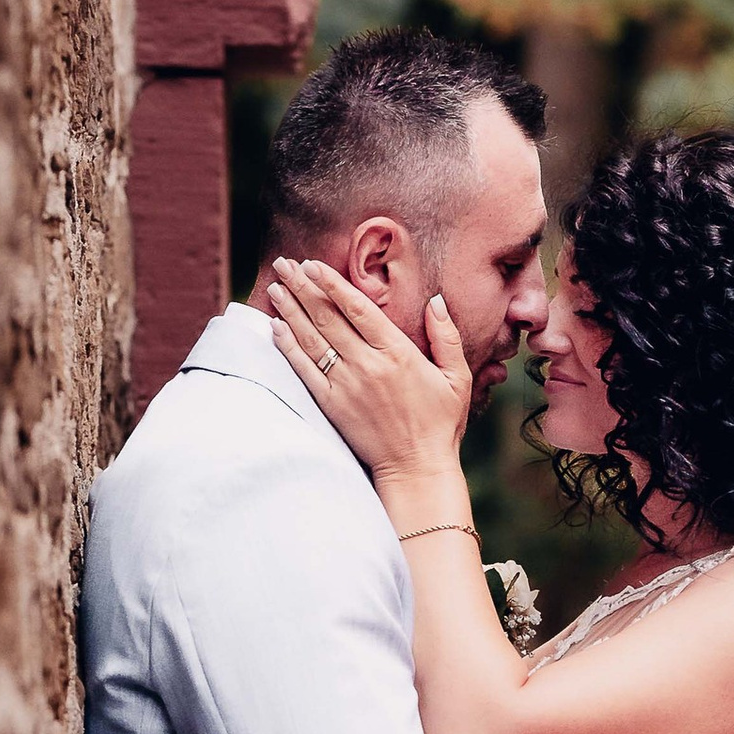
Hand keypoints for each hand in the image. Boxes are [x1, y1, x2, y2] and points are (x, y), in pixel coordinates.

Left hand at [267, 255, 471, 482]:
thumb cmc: (441, 424)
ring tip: (276, 287)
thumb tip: (435, 300)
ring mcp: (346, 385)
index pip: (356, 308)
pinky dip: (288, 346)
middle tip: (284, 264)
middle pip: (327, 317)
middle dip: (303, 287)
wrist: (417, 469)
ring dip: (290, 310)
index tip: (312, 264)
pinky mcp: (333, 405)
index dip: (331, 283)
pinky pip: (304, 370)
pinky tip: (276, 327)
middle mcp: (368, 365)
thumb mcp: (457, 378)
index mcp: (397, 352)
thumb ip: (446, 336)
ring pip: (312, 339)